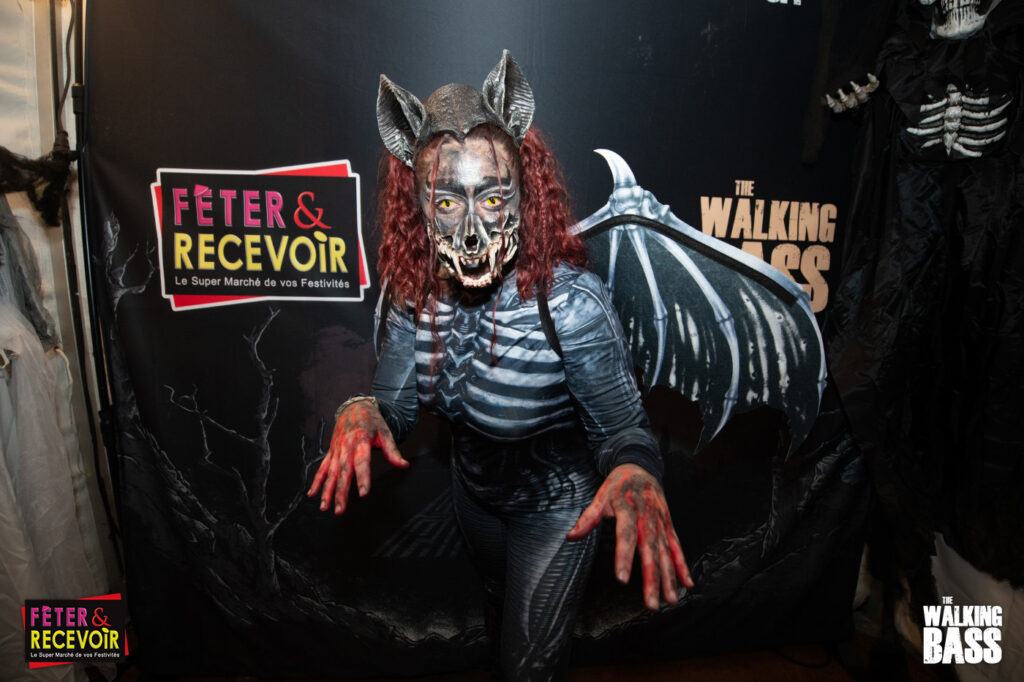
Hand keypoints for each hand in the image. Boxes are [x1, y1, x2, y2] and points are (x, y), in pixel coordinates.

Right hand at [307, 399, 408, 513]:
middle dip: (340, 492)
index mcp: (361, 441)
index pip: (362, 462)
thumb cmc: (372, 421)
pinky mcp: (331, 452)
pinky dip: (316, 481)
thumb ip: (393, 451)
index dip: (363, 478)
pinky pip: (322, 468)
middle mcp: (346, 447)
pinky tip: (312, 494)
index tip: (363, 493)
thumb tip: (404, 465)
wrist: (354, 407)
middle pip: (343, 473)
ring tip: (325, 508)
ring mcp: (336, 450)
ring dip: (327, 491)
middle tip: (340, 510)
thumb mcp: (385, 432)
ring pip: (331, 473)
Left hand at [567, 463, 692, 610]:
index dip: (624, 557)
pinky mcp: (669, 526)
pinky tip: (688, 583)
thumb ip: (588, 518)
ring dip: (669, 579)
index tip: (622, 579)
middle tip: (651, 604)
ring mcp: (661, 523)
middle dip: (651, 579)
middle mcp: (647, 518)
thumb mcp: (600, 496)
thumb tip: (571, 536)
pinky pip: (677, 548)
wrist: (641, 468)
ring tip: (670, 600)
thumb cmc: (618, 485)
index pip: (626, 536)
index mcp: (628, 510)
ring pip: (666, 554)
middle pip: (650, 552)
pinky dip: (683, 565)